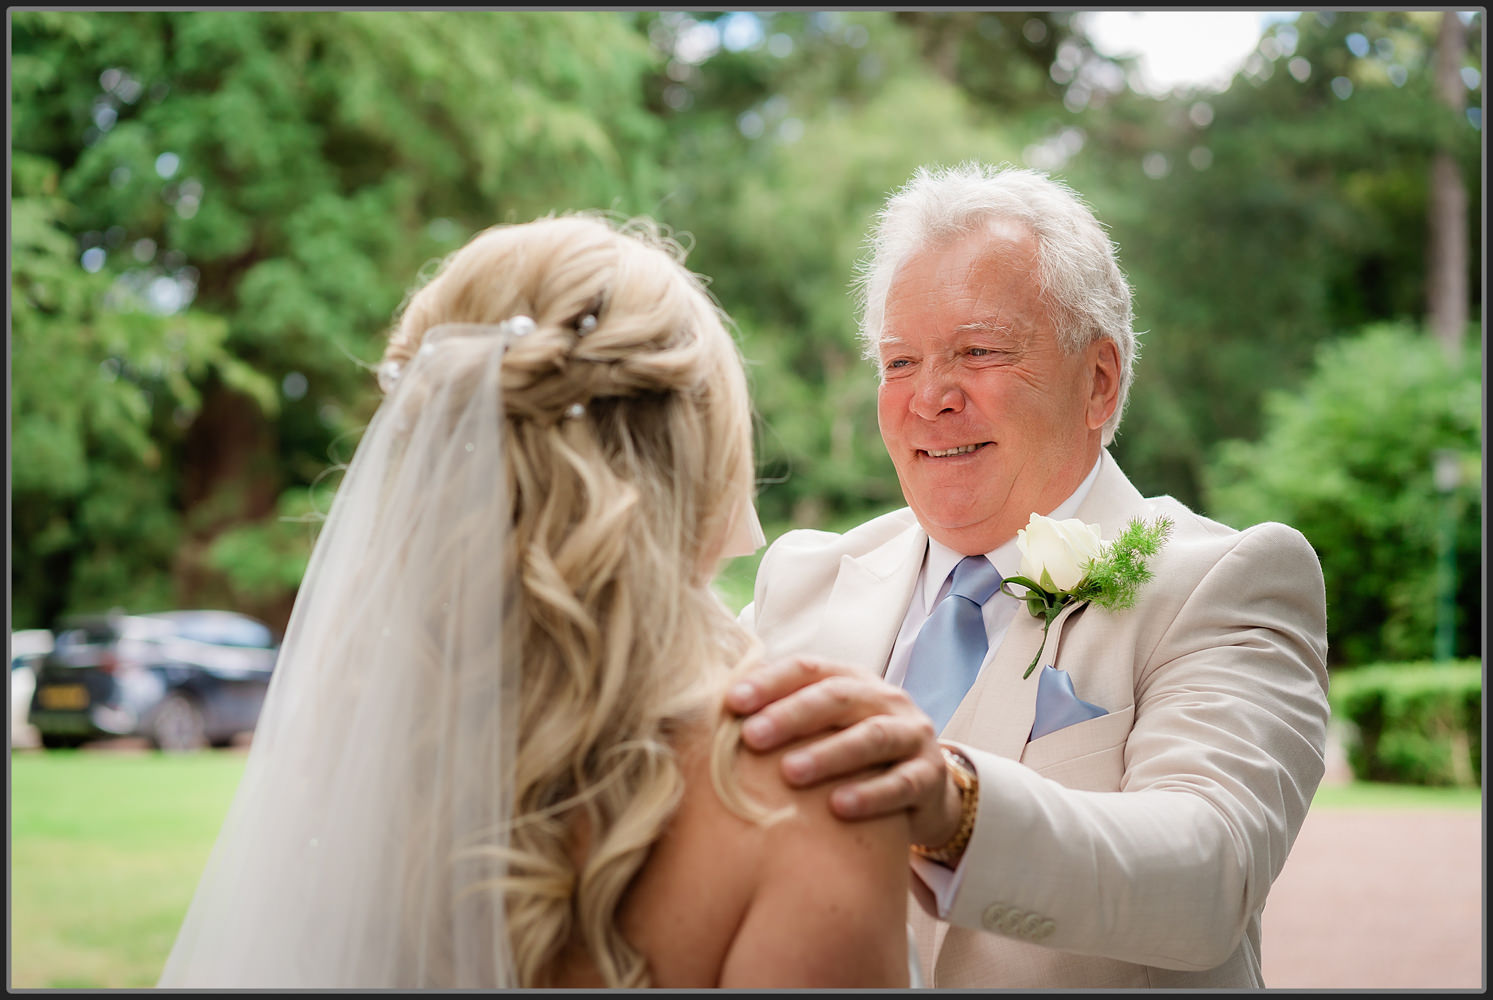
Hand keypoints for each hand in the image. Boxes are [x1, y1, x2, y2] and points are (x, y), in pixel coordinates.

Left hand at [725, 656, 962, 848]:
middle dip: (792, 715)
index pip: (807, 669)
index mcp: (851, 680)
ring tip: (790, 773)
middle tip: (752, 736)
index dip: (770, 682)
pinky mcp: (929, 776)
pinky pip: (901, 783)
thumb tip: (702, 721)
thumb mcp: (822, 731)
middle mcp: (884, 699)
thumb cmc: (852, 755)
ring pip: (872, 737)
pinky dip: (871, 794)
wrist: (923, 789)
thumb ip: (780, 720)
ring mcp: (911, 735)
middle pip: (838, 697)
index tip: (731, 702)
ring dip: (829, 754)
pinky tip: (839, 808)